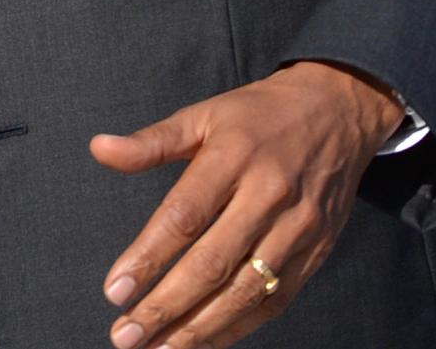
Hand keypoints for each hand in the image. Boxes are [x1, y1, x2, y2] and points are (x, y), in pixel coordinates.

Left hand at [89, 61, 402, 348]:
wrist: (337, 111)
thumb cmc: (256, 116)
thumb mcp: (202, 114)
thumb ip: (150, 141)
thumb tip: (98, 149)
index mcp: (232, 157)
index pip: (184, 216)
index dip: (148, 257)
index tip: (114, 291)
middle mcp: (267, 196)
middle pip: (213, 263)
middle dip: (166, 306)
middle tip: (125, 336)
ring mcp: (297, 229)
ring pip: (246, 291)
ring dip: (200, 329)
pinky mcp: (316, 252)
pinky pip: (274, 300)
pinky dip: (238, 326)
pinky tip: (204, 341)